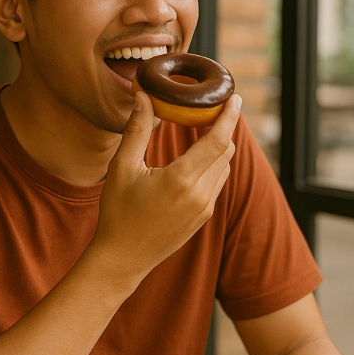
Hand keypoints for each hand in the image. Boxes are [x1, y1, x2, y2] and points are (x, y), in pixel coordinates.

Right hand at [93, 92, 241, 279]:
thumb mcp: (122, 168)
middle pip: (226, 152)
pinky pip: (217, 184)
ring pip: (224, 168)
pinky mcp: (204, 218)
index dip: (229, 117)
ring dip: (219, 148)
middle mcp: (200, 194)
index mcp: (181, 179)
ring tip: (206, 129)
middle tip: (216, 108)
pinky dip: (213, 166)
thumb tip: (144, 96)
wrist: (123, 258)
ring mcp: (205, 208)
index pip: (217, 141)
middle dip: (224, 128)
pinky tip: (198, 158)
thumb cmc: (118, 212)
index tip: (235, 98)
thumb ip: (136, 130)